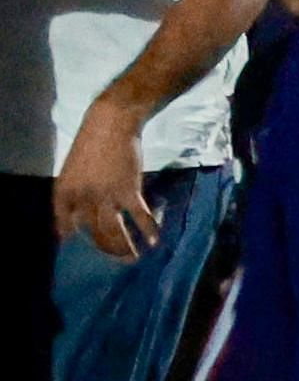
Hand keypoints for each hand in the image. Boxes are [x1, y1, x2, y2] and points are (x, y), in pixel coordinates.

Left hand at [53, 103, 155, 258]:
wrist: (111, 123)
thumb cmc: (92, 140)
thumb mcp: (73, 166)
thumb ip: (76, 188)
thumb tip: (84, 208)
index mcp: (65, 190)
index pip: (63, 220)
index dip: (68, 233)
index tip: (75, 242)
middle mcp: (82, 198)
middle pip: (93, 231)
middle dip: (106, 248)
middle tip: (116, 257)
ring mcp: (106, 196)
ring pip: (114, 230)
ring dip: (125, 247)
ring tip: (134, 257)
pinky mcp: (128, 191)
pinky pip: (139, 216)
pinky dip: (147, 229)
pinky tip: (153, 240)